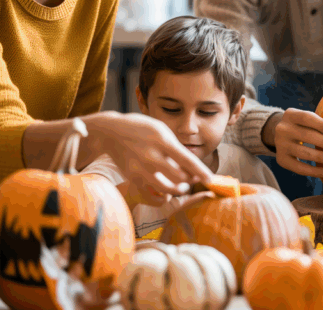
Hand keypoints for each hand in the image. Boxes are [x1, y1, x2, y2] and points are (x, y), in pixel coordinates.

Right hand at [86, 112, 213, 199]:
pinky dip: (163, 194)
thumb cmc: (141, 129)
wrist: (111, 132)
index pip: (187, 160)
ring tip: (182, 185)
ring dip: (179, 188)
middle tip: (194, 178)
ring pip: (168, 188)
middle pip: (180, 177)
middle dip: (191, 180)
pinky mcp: (133, 178)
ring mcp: (141, 169)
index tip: (210, 179)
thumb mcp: (160, 130)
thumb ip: (175, 147)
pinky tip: (167, 189)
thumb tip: (191, 166)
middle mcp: (152, 156)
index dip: (201, 171)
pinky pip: (153, 194)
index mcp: (162, 140)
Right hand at [273, 108, 322, 177]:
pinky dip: (313, 171)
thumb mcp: (308, 119)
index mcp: (291, 115)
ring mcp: (280, 145)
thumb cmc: (304, 126)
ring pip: (302, 152)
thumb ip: (321, 124)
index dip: (322, 125)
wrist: (281, 135)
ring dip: (320, 157)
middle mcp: (282, 129)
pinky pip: (298, 167)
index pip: (307, 118)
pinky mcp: (281, 159)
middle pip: (305, 136)